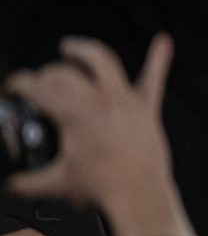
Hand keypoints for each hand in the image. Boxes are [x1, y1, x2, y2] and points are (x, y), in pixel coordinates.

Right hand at [3, 36, 198, 235]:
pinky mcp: (147, 107)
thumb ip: (28, 183)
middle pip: (65, 73)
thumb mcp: (56, 183)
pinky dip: (158, 59)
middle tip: (40, 82)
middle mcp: (99, 100)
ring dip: (84, 50)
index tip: (13, 86)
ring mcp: (126, 100)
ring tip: (70, 47)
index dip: (20, 84)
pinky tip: (164, 41)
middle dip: (47, 74)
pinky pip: (154, 78)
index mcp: (73, 114)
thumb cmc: (100, 188)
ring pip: (103, 61)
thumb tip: (11, 184)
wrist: (139, 195)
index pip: (38, 89)